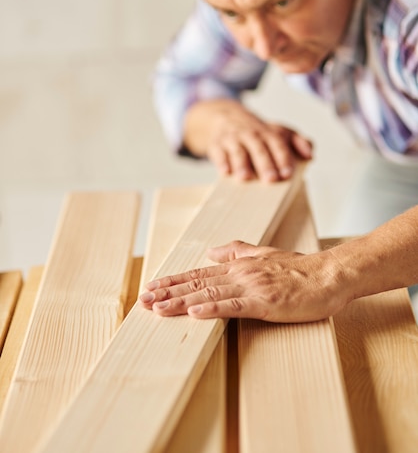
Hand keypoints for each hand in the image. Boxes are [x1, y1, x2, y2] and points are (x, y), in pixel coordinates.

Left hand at [139, 241, 347, 322]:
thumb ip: (237, 250)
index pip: (199, 274)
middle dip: (168, 292)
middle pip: (197, 283)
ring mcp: (251, 287)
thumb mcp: (264, 254)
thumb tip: (211, 252)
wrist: (327, 275)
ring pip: (209, 294)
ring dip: (180, 301)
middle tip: (143, 300)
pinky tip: (194, 312)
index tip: (152, 288)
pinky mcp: (265, 301)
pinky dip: (212, 308)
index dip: (173, 281)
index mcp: (239, 266)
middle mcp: (240, 274)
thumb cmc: (299, 269)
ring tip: (158, 307)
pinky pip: (234, 306)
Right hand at [184, 99, 312, 181]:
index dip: (283, 158)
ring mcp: (233, 139)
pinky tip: (225, 172)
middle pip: (259, 148)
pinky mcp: (216, 144)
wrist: (225, 117)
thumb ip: (298, 141)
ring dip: (241, 164)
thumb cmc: (257, 132)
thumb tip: (310, 154)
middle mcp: (250, 134)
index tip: (287, 173)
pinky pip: (218, 153)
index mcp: (268, 133)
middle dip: (265, 163)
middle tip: (271, 179)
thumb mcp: (278, 131)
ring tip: (245, 178)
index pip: (278, 144)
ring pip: (238, 150)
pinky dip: (221, 162)